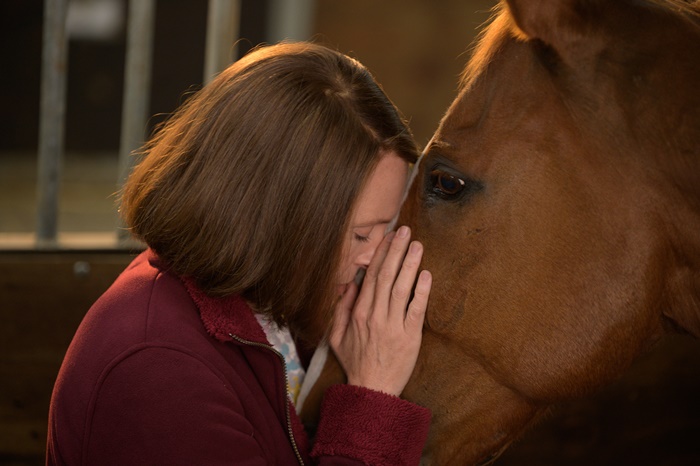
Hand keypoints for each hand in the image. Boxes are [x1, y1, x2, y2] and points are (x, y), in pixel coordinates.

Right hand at [329, 225, 431, 395]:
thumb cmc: (355, 362)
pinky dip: (421, 291)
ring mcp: (393, 326)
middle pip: (386, 276)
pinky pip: (416, 310)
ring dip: (409, 264)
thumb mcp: (337, 336)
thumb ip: (342, 308)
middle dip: (396, 250)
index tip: (388, 237)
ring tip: (417, 245)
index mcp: (359, 313)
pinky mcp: (410, 338)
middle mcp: (375, 316)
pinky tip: (426, 274)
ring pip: (400, 288)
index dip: (381, 254)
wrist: (372, 390)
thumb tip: (351, 284)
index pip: (371, 276)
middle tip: (406, 231)